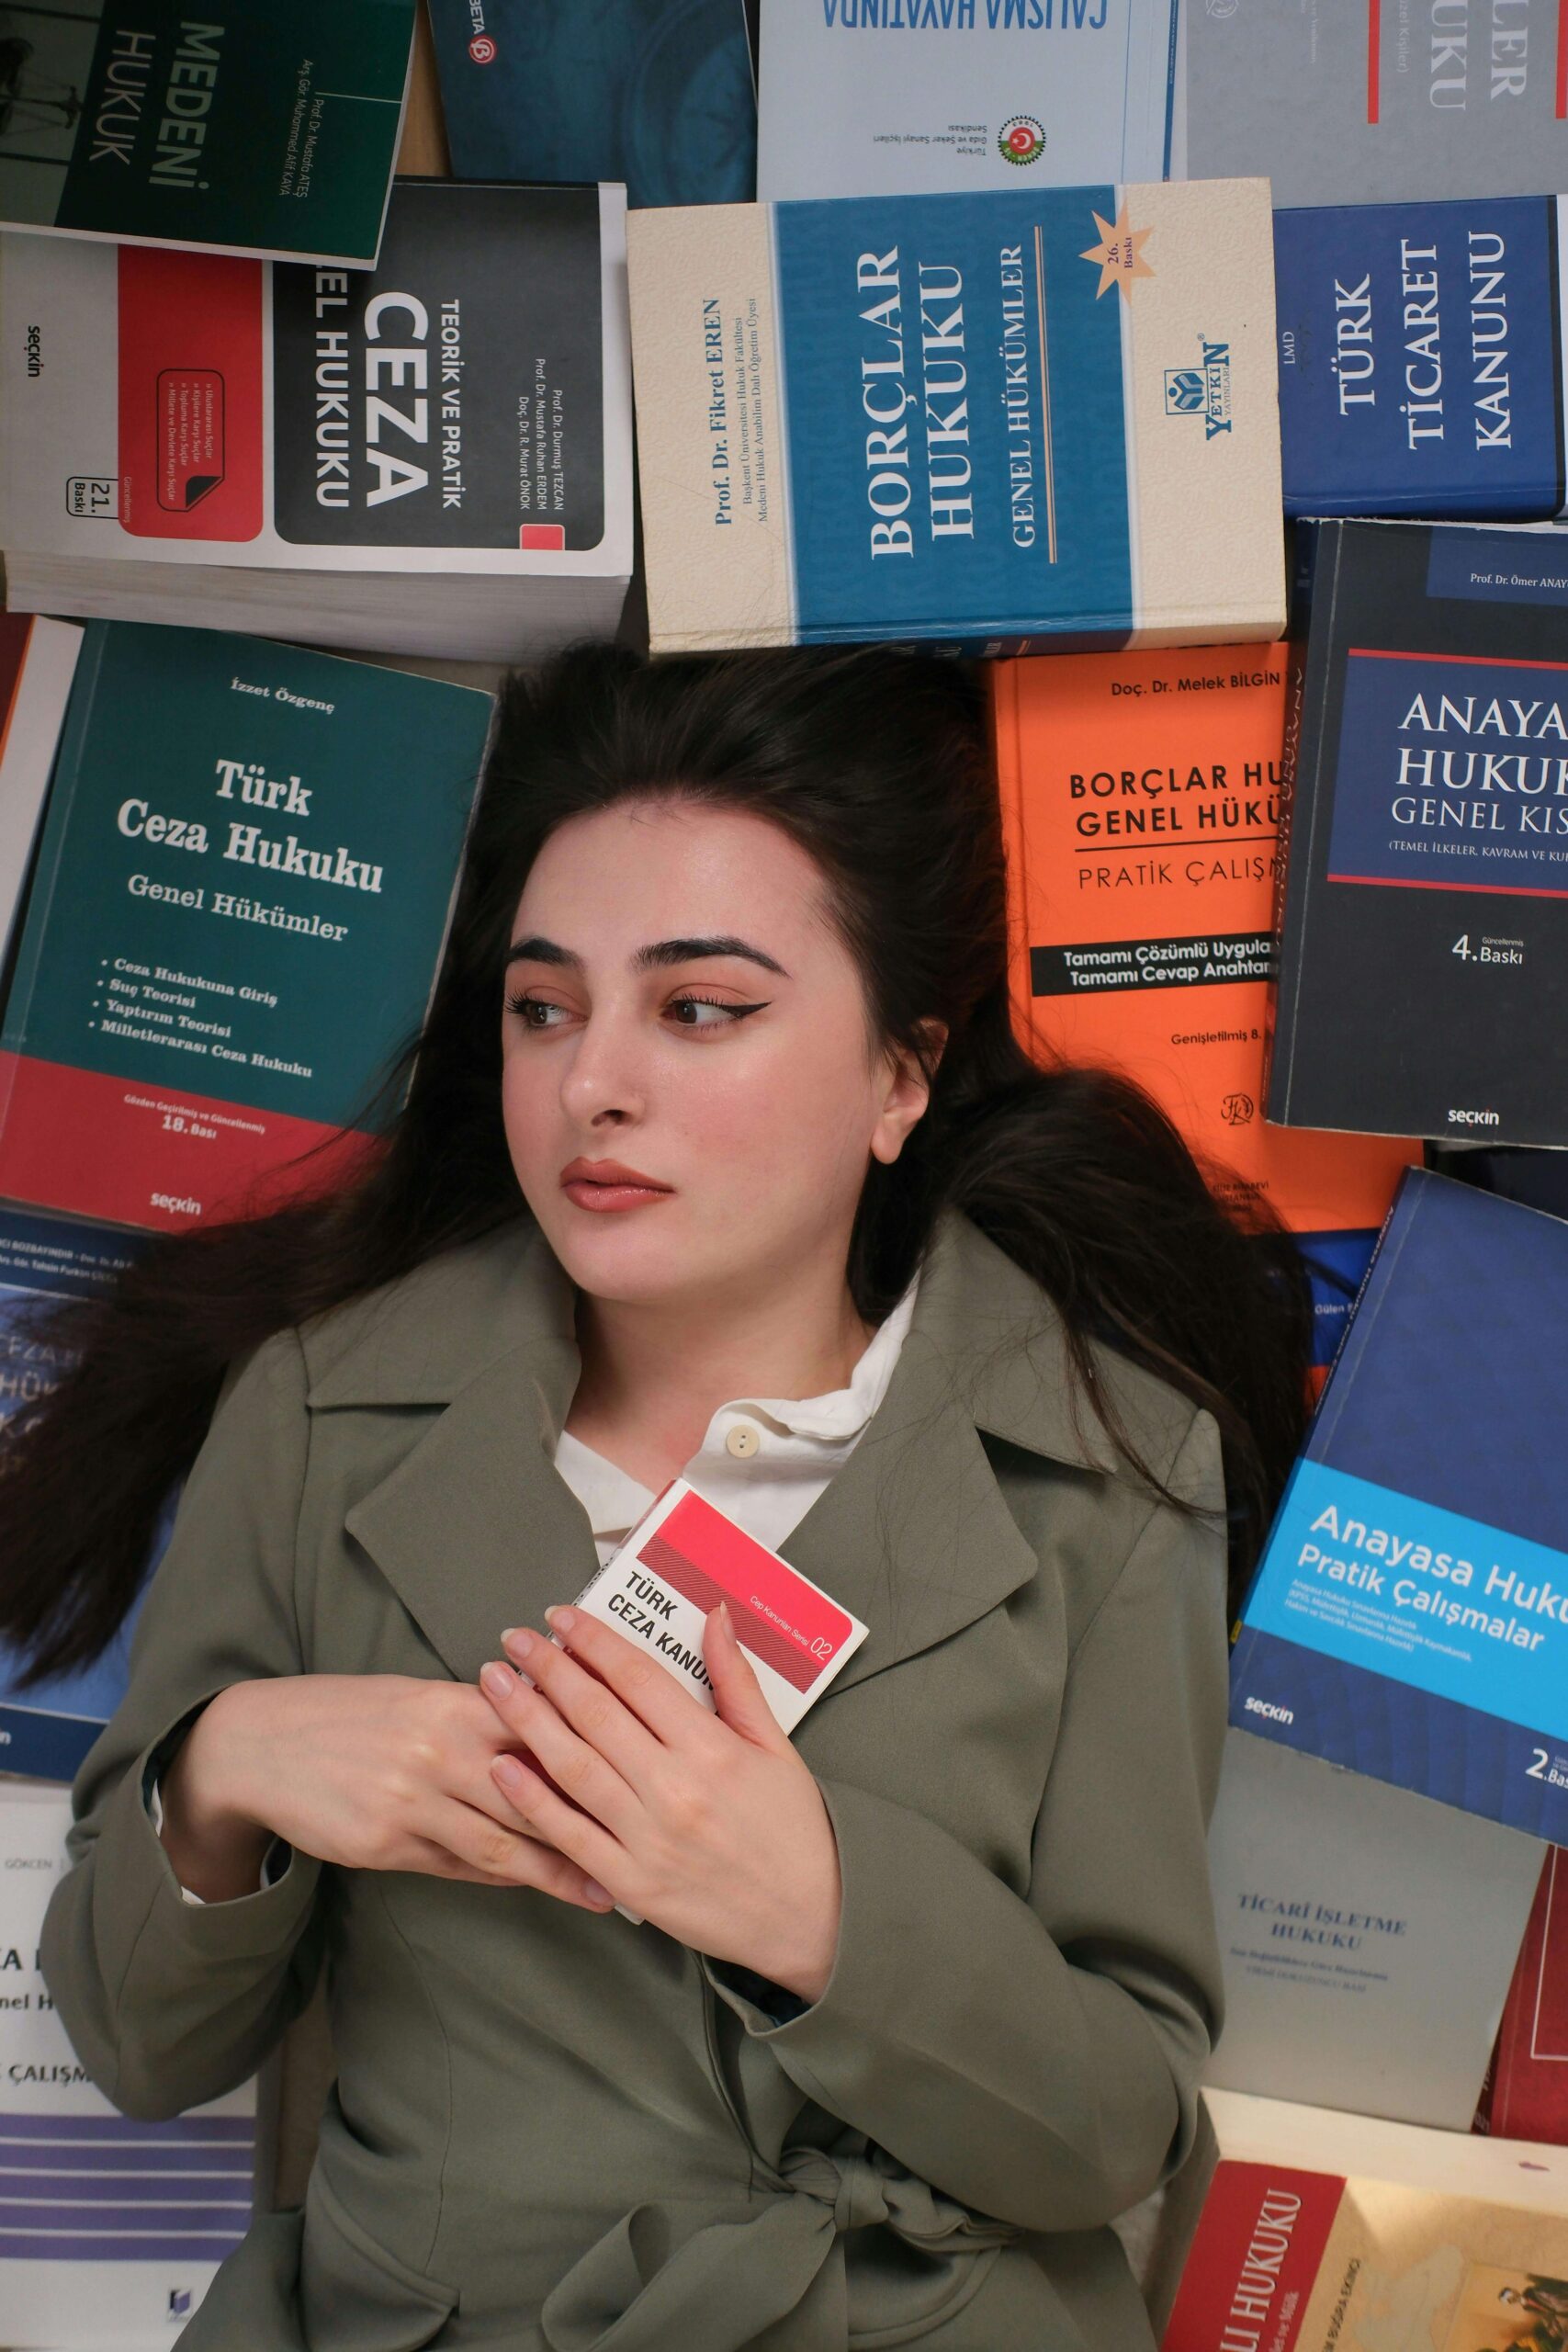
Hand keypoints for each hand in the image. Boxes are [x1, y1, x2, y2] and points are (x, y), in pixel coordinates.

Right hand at [156, 1673, 618, 1910]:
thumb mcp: (416, 1700)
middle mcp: (438, 1752)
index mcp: (453, 1704)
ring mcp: (412, 1802)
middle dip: (592, 1820)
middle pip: (533, 1790)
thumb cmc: (350, 1716)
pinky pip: (459, 1867)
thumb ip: (480, 1717)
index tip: (645, 1769)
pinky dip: (503, 1877)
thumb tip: (548, 1734)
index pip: (540, 1726)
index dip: (594, 1750)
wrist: (261, 1745)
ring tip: (606, 1887)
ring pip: (502, 1841)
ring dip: (558, 1867)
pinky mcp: (387, 1844)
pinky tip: (537, 1885)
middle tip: (648, 1844)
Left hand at [478, 1604, 842, 2000]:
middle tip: (513, 1638)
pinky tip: (501, 1766)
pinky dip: (531, 1799)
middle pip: (595, 1713)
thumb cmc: (795, 1830)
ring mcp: (648, 1838)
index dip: (593, 1641)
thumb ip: (737, 1680)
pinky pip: (570, 1834)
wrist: (810, 1919)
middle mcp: (674, 1788)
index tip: (561, 1617)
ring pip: (573, 1766)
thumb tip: (715, 1615)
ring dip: (526, 1719)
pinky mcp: (630, 1883)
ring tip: (494, 1683)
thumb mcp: (776, 1746)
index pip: (637, 1678)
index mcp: (712, 1748)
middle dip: (547, 1668)